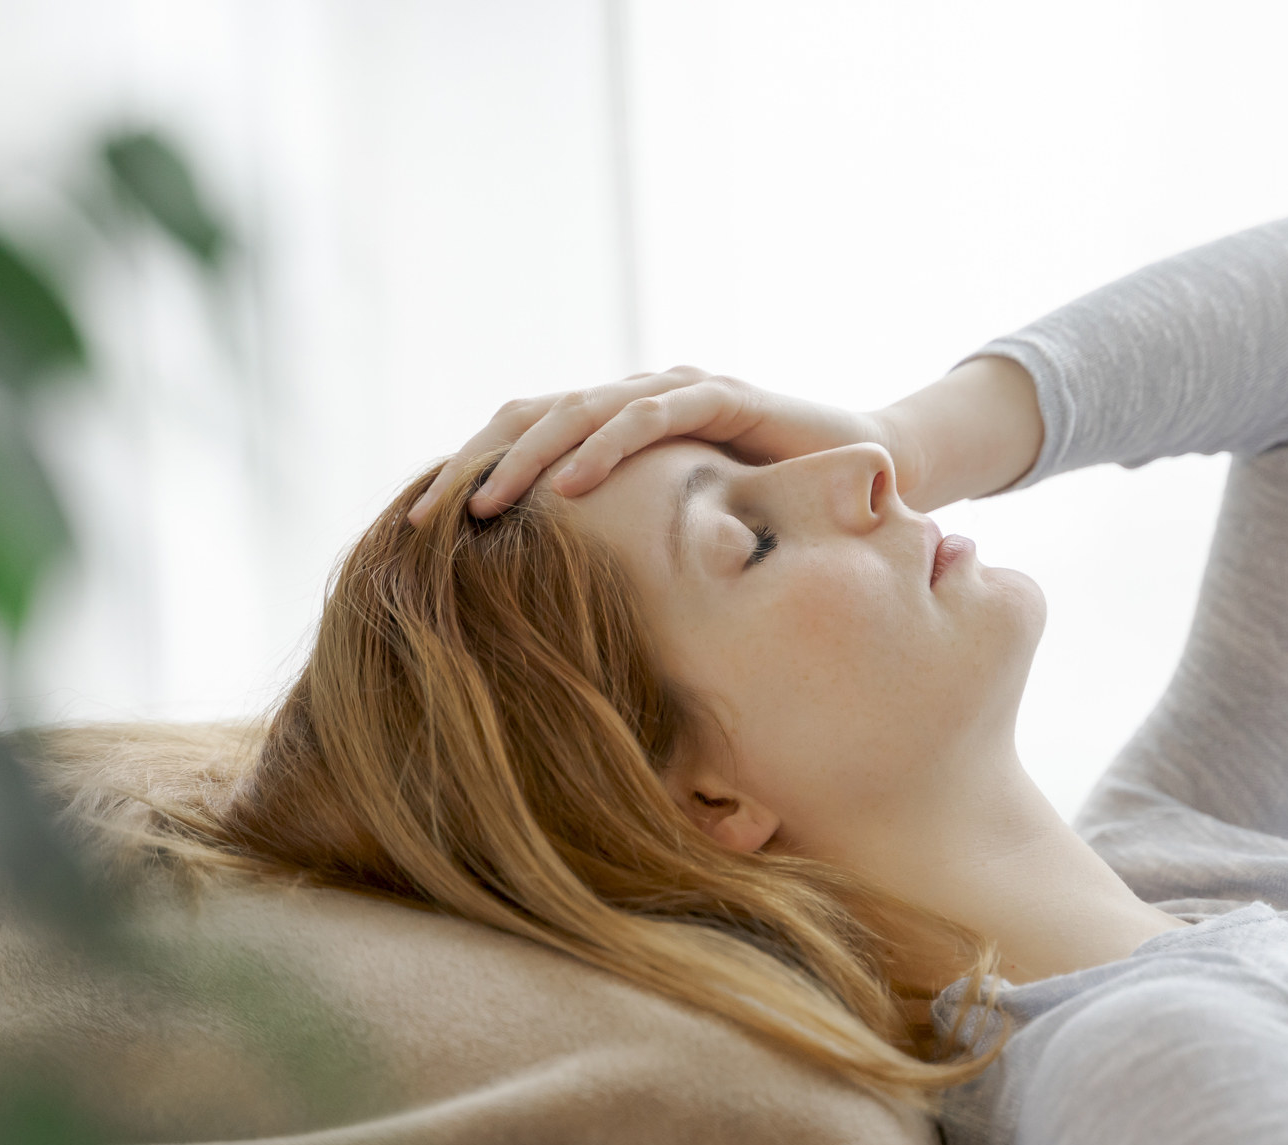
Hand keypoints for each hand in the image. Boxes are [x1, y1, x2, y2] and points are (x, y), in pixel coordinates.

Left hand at [408, 366, 894, 523]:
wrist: (875, 467)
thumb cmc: (778, 508)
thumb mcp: (685, 534)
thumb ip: (629, 547)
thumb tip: (556, 612)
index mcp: (616, 427)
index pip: (521, 439)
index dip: (465, 476)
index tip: (412, 531)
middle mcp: (635, 399)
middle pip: (528, 418)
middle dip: (470, 467)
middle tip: (419, 519)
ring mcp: (676, 389)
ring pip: (577, 413)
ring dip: (522, 459)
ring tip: (479, 506)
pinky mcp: (723, 395)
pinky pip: (650, 416)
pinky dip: (605, 448)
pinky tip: (568, 486)